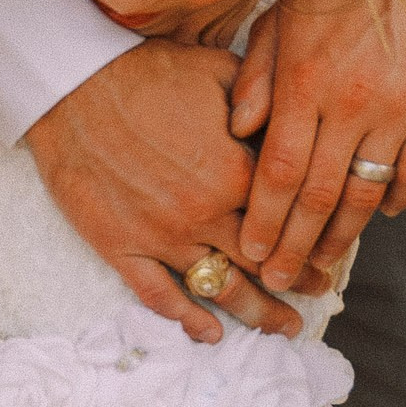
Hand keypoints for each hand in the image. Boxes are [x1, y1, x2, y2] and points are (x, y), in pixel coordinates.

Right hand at [25, 40, 302, 339]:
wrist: (74, 84)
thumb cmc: (147, 72)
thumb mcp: (222, 72)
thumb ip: (263, 104)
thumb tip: (294, 125)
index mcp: (238, 172)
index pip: (290, 219)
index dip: (316, 241)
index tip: (331, 250)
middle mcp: (206, 213)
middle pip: (265, 262)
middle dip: (297, 282)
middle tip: (318, 292)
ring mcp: (163, 235)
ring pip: (222, 288)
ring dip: (257, 313)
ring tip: (282, 327)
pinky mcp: (121, 246)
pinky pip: (159, 296)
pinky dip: (187, 320)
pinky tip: (210, 335)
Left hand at [227, 0, 405, 288]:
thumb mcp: (278, 21)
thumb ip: (255, 80)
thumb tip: (237, 133)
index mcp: (307, 83)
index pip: (279, 173)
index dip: (264, 221)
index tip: (249, 253)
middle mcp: (353, 101)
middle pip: (320, 197)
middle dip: (295, 246)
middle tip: (279, 281)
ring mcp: (403, 107)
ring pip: (367, 193)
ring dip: (342, 237)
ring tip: (322, 264)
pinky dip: (394, 201)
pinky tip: (374, 216)